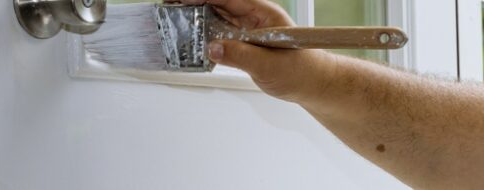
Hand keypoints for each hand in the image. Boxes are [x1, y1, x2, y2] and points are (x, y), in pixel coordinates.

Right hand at [163, 0, 338, 102]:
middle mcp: (255, 18)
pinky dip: (205, 38)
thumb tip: (213, 48)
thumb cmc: (303, 71)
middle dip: (194, 5)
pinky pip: (221, 36)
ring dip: (197, 21)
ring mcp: (249, 31)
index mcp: (264, 13)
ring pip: (217, 20)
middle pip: (219, 5)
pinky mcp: (245, 44)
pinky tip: (191, 40)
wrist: (313, 85)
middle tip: (170, 9)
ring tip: (174, 22)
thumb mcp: (269, 65)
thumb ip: (240, 56)